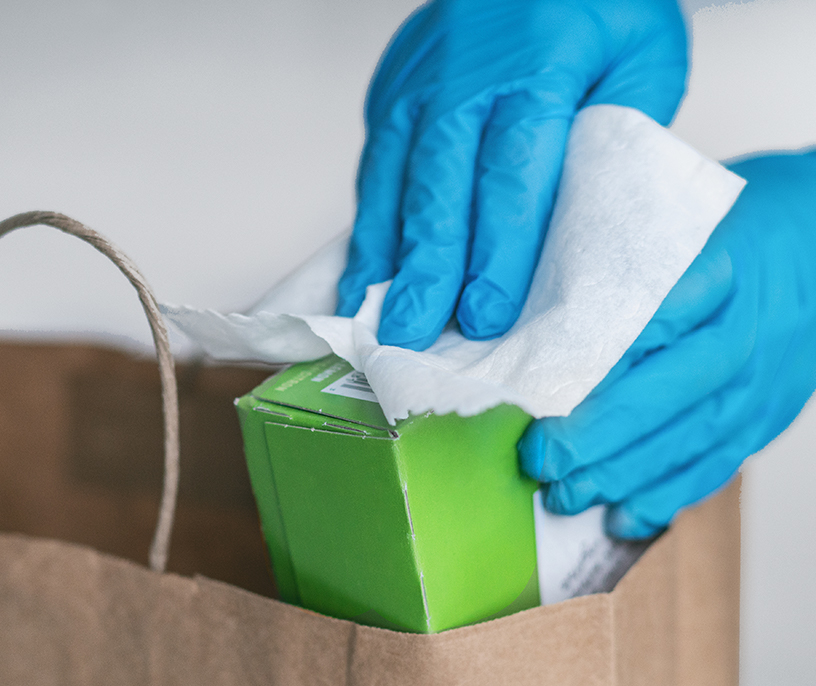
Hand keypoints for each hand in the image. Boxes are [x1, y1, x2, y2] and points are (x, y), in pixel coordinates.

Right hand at [337, 0, 687, 349]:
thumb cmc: (600, 13)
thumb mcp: (643, 64)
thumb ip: (614, 145)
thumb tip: (575, 241)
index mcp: (540, 64)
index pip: (512, 173)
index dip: (496, 251)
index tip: (485, 315)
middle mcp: (464, 75)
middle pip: (439, 186)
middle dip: (425, 269)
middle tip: (411, 334)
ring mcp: (416, 81)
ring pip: (392, 180)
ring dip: (381, 255)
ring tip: (367, 316)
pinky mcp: (388, 89)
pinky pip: (375, 167)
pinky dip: (369, 223)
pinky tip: (362, 272)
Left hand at [520, 151, 815, 538]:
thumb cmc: (738, 221)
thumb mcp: (681, 215)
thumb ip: (618, 256)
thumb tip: (531, 307)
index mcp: (717, 268)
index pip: (645, 323)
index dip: (586, 365)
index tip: (533, 391)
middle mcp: (743, 332)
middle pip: (664, 394)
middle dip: (594, 436)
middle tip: (538, 459)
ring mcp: (761, 381)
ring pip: (687, 441)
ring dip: (621, 477)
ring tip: (563, 496)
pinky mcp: (768, 415)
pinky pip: (717, 464)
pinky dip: (668, 496)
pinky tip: (623, 518)